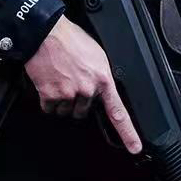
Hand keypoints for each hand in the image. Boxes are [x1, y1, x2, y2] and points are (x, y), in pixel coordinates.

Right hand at [23, 16, 141, 153]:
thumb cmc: (71, 40)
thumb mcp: (97, 56)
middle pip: (84, 111)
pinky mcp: (50, 95)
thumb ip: (101, 76)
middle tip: (72, 81)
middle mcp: (87, 89)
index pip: (118, 112)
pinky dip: (48, 100)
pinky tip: (50, 83)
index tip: (134, 147)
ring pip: (66, 111)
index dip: (128, 133)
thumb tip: (101, 89)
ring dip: (63, 100)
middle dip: (78, 101)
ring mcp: (68, 94)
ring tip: (61, 79)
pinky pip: (50, 108)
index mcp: (103, 79)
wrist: (46, 33)